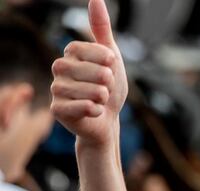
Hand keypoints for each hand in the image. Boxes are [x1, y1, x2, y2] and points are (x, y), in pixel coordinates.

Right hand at [50, 0, 127, 146]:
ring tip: (100, 100)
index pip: (95, 51)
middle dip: (109, 83)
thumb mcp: (111, 56)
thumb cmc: (109, 87)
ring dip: (104, 98)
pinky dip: (95, 110)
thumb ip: (102, 28)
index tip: (110, 68)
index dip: (109, 63)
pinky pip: (81, 107)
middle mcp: (59, 67)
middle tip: (105, 89)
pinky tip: (94, 111)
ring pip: (92, 91)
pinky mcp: (57, 109)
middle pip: (96, 73)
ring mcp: (56, 88)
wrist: (107, 119)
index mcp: (71, 52)